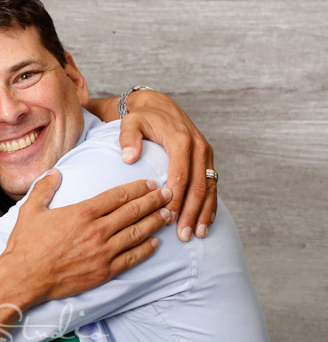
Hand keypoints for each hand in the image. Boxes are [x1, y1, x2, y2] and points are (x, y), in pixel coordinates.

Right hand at [3, 169, 171, 302]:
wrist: (25, 277)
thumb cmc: (26, 244)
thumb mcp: (30, 210)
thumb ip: (44, 188)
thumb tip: (55, 172)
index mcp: (82, 212)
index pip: (117, 196)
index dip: (137, 188)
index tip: (150, 183)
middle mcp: (97, 230)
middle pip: (133, 212)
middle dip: (154, 201)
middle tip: (169, 193)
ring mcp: (103, 252)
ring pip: (137, 233)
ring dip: (155, 222)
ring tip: (168, 214)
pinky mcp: (104, 271)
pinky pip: (132, 258)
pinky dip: (146, 249)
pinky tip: (156, 243)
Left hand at [118, 90, 216, 241]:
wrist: (159, 105)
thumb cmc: (141, 117)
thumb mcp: (130, 122)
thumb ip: (128, 138)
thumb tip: (129, 158)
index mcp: (180, 140)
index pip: (180, 175)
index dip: (176, 199)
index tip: (168, 218)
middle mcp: (198, 147)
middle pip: (198, 186)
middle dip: (191, 213)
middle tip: (183, 235)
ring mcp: (206, 154)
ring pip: (209, 188)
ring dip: (203, 212)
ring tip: (197, 234)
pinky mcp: (208, 159)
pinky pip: (212, 184)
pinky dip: (210, 204)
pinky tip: (206, 222)